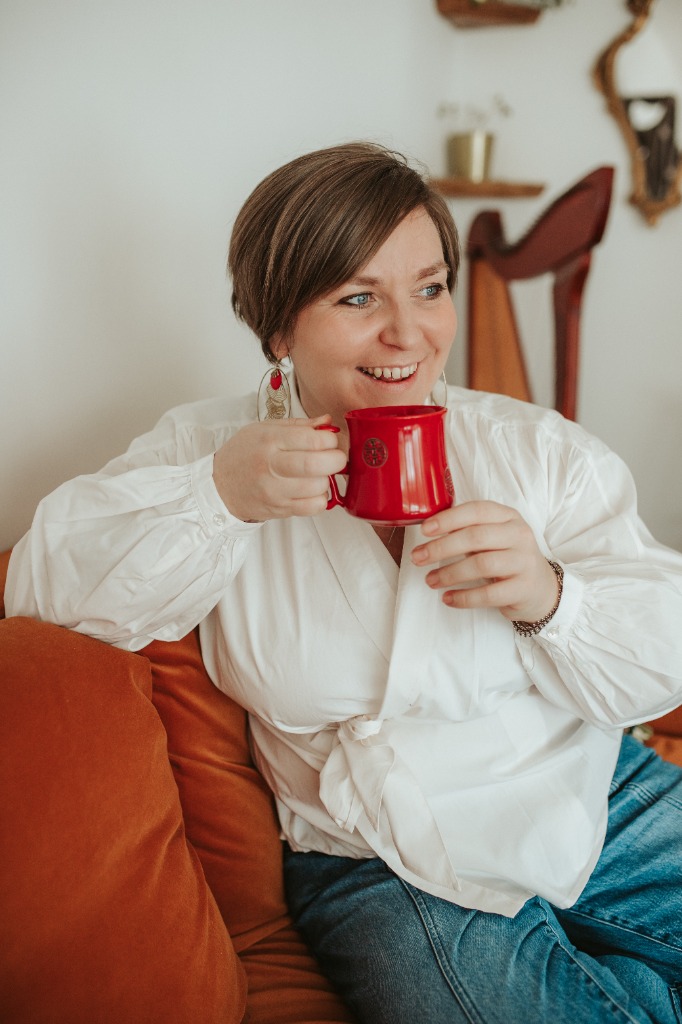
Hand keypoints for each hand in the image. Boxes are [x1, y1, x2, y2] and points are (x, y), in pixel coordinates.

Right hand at [213, 415, 346, 522]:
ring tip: (318, 474)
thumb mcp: (264, 429)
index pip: (310, 439)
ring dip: (327, 479)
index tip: (330, 439)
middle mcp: (271, 466)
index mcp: (269, 441)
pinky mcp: (279, 509)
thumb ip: (298, 426)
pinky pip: (313, 507)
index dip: (330, 439)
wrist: (220, 485)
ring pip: (318, 487)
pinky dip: (320, 498)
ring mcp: (275, 491)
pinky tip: (312, 490)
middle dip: (336, 459)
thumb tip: (327, 422)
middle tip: (336, 457)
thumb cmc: (243, 455)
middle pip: (316, 464)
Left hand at [411, 501, 559, 623]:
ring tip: (430, 580)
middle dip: (441, 548)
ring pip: (481, 564)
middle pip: (475, 537)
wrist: (542, 589)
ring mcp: (524, 562)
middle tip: (418, 557)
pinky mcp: (523, 589)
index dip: (449, 519)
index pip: (477, 510)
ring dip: (450, 573)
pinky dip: (464, 597)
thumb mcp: (493, 538)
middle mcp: (519, 535)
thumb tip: (430, 531)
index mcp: (508, 517)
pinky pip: (488, 594)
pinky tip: (448, 598)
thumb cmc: (507, 559)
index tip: (425, 530)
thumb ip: (468, 531)